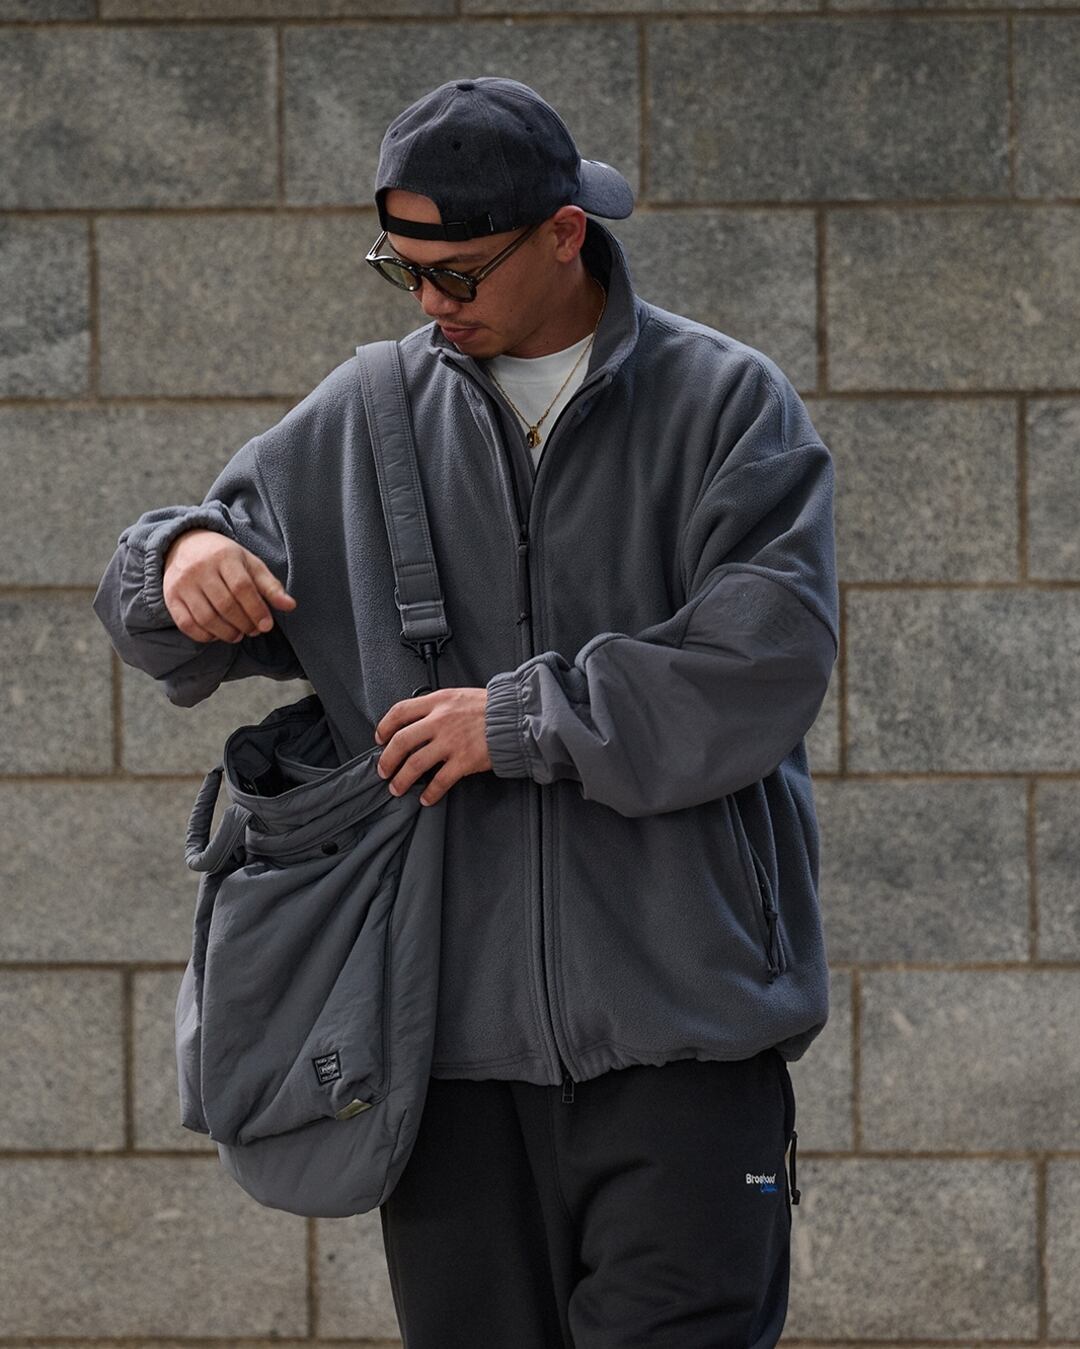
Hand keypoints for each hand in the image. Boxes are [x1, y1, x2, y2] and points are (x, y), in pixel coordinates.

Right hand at [163, 528, 296, 643]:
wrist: (184, 545)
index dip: (256, 610)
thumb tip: (290, 606)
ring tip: (238, 634)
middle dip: (244, 623)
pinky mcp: (171, 597)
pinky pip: (187, 624)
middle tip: (253, 630)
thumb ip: (270, 586)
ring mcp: (182, 583)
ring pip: (206, 617)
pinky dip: (205, 635)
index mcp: (224, 556)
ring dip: (226, 633)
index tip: (267, 625)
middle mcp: (200, 568)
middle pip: (225, 605)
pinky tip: (217, 634)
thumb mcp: (250, 564)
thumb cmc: (225, 558)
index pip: (242, 587)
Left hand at [374, 687, 491, 805]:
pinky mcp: (464, 760)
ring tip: (397, 788)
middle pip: (401, 741)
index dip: (384, 727)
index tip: (380, 739)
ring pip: (415, 764)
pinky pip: (440, 781)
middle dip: (387, 759)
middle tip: (383, 770)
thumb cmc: (489, 707)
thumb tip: (418, 722)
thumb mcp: (458, 696)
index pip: (400, 712)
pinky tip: (426, 798)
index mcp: (438, 702)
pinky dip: (430, 792)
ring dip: (402, 779)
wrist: (516, 717)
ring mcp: (452, 741)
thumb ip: (437, 706)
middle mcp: (440, 720)